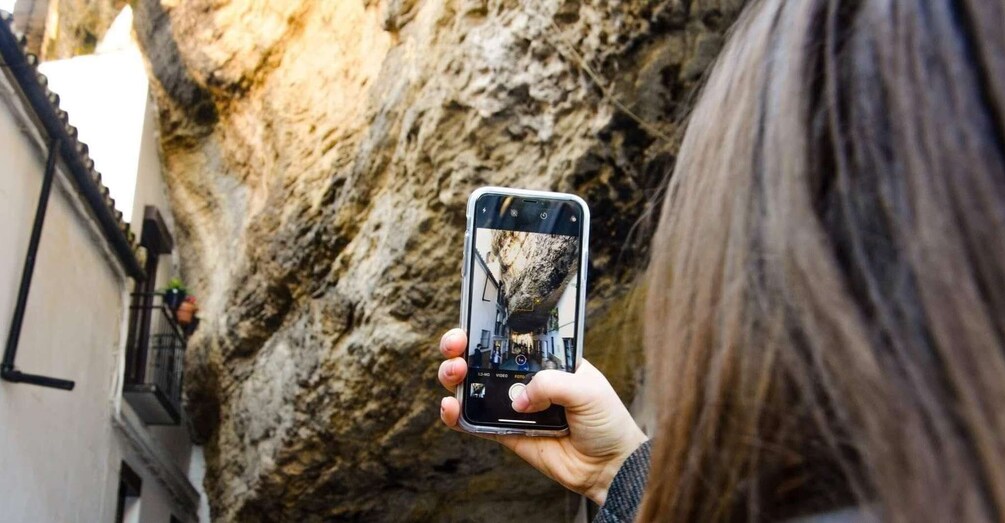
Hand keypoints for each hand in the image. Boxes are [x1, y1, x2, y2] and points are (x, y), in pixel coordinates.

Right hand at [437, 328, 647, 504]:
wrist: (609, 466)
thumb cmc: (607, 420)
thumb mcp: (587, 389)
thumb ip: (551, 383)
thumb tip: (518, 398)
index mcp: (545, 359)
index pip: (511, 336)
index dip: (487, 327)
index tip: (471, 322)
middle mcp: (525, 378)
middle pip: (483, 357)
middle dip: (461, 347)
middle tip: (456, 346)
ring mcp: (512, 406)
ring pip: (472, 386)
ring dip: (454, 375)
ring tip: (454, 373)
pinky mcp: (505, 433)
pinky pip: (474, 422)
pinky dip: (457, 415)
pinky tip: (450, 407)